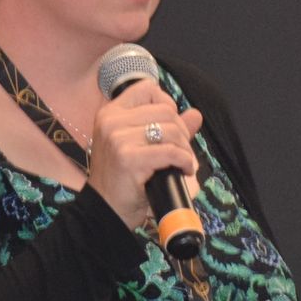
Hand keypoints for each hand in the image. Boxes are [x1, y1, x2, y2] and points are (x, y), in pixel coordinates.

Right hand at [85, 80, 203, 227]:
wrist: (105, 211)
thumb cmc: (122, 180)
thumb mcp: (141, 147)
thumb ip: (168, 127)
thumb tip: (195, 114)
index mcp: (111, 113)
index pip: (147, 89)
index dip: (166, 104)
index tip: (169, 126)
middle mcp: (111, 121)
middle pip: (165, 110)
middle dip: (181, 132)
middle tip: (181, 151)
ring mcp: (117, 139)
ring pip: (171, 130)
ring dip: (185, 149)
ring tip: (183, 163)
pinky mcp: (128, 158)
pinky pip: (170, 152)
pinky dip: (184, 161)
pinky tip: (184, 170)